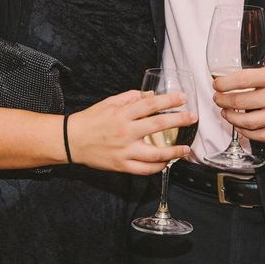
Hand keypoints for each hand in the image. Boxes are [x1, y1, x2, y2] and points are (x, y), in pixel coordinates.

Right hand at [67, 89, 195, 174]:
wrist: (72, 140)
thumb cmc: (91, 120)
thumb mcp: (109, 103)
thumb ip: (130, 97)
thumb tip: (150, 95)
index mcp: (122, 114)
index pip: (151, 105)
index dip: (169, 101)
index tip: (182, 98)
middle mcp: (126, 132)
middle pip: (158, 125)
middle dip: (179, 121)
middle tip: (192, 118)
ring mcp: (125, 150)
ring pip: (155, 153)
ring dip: (174, 151)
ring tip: (186, 149)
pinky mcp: (122, 165)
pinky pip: (144, 169)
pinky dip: (158, 167)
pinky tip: (167, 163)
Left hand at [213, 59, 264, 142]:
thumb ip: (263, 75)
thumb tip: (239, 81)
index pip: (240, 80)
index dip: (224, 83)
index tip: (217, 84)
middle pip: (241, 101)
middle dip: (223, 100)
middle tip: (218, 99)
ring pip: (248, 121)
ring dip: (232, 118)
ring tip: (226, 113)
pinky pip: (263, 136)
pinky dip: (248, 133)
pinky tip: (242, 127)